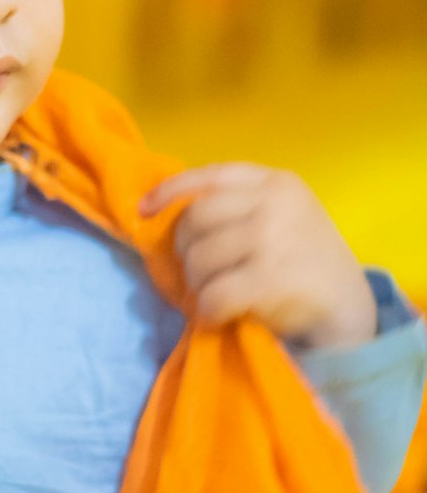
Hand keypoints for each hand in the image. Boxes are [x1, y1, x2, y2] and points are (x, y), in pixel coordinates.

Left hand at [140, 163, 376, 348]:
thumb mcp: (281, 217)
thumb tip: (166, 214)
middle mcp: (274, 203)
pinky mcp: (271, 280)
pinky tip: (216, 316)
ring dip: (195, 285)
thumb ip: (238, 208)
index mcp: (276, 182)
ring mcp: (273, 239)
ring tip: (209, 297)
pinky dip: (207, 310)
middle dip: (184, 250)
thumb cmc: (304, 262)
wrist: (349, 307)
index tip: (143, 210)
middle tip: (195, 274)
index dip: (170, 191)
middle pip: (195, 219)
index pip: (210, 175)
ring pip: (199, 258)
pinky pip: (213, 295)